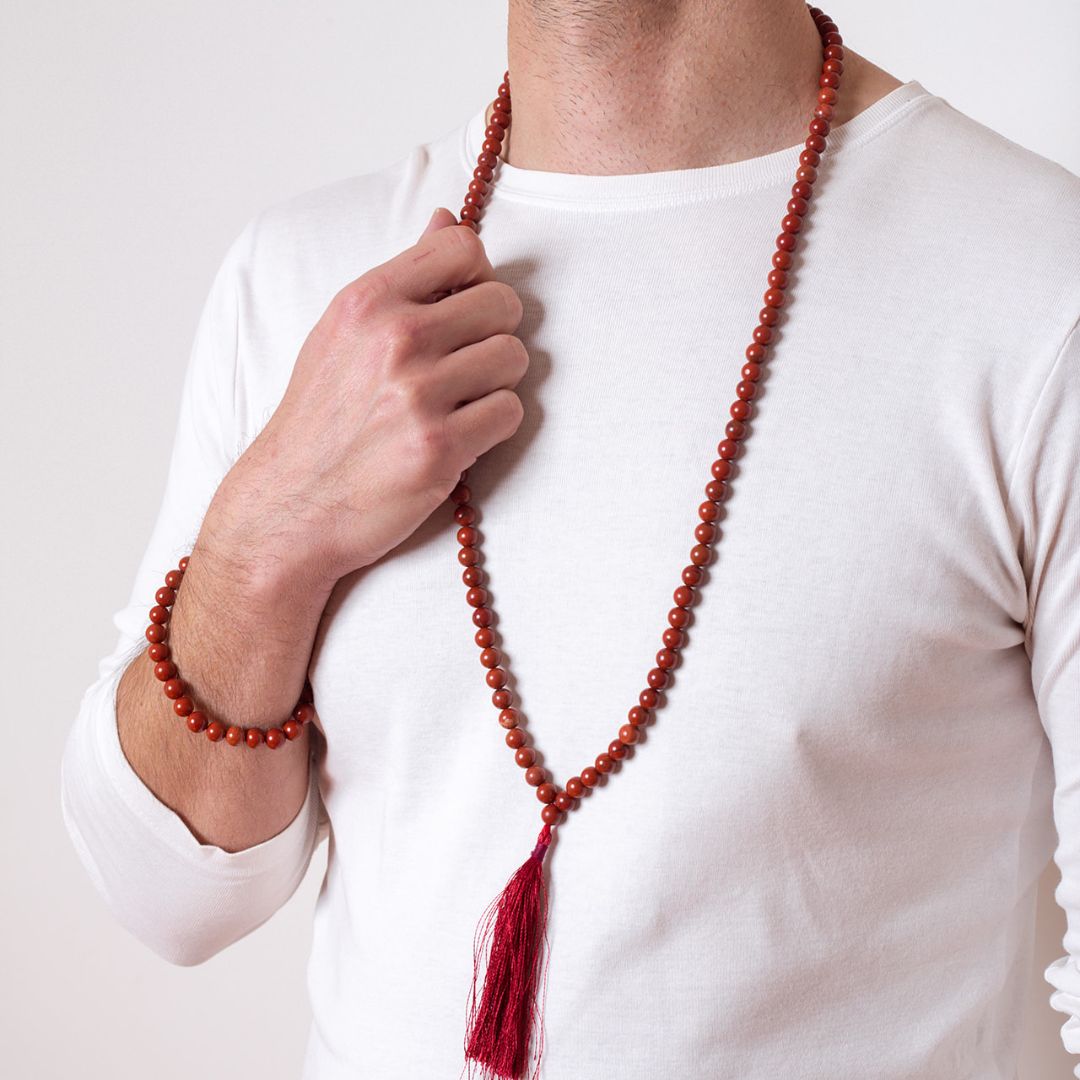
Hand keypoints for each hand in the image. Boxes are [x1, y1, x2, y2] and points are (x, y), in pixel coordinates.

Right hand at [207, 208, 527, 591]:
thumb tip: (446, 218)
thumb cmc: (320, 421)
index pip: (462, 246)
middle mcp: (394, 339)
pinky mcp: (440, 448)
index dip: (477, 277)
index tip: (463, 310)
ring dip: (497, 384)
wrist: (290, 507)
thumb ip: (401, 279)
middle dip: (494, 335)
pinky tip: (461, 436)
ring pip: (514, 359)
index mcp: (367, 301)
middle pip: (503, 304)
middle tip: (464, 367)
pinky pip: (510, 413)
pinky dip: (494, 427)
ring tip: (459, 404)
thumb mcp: (342, 335)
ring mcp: (418, 394)